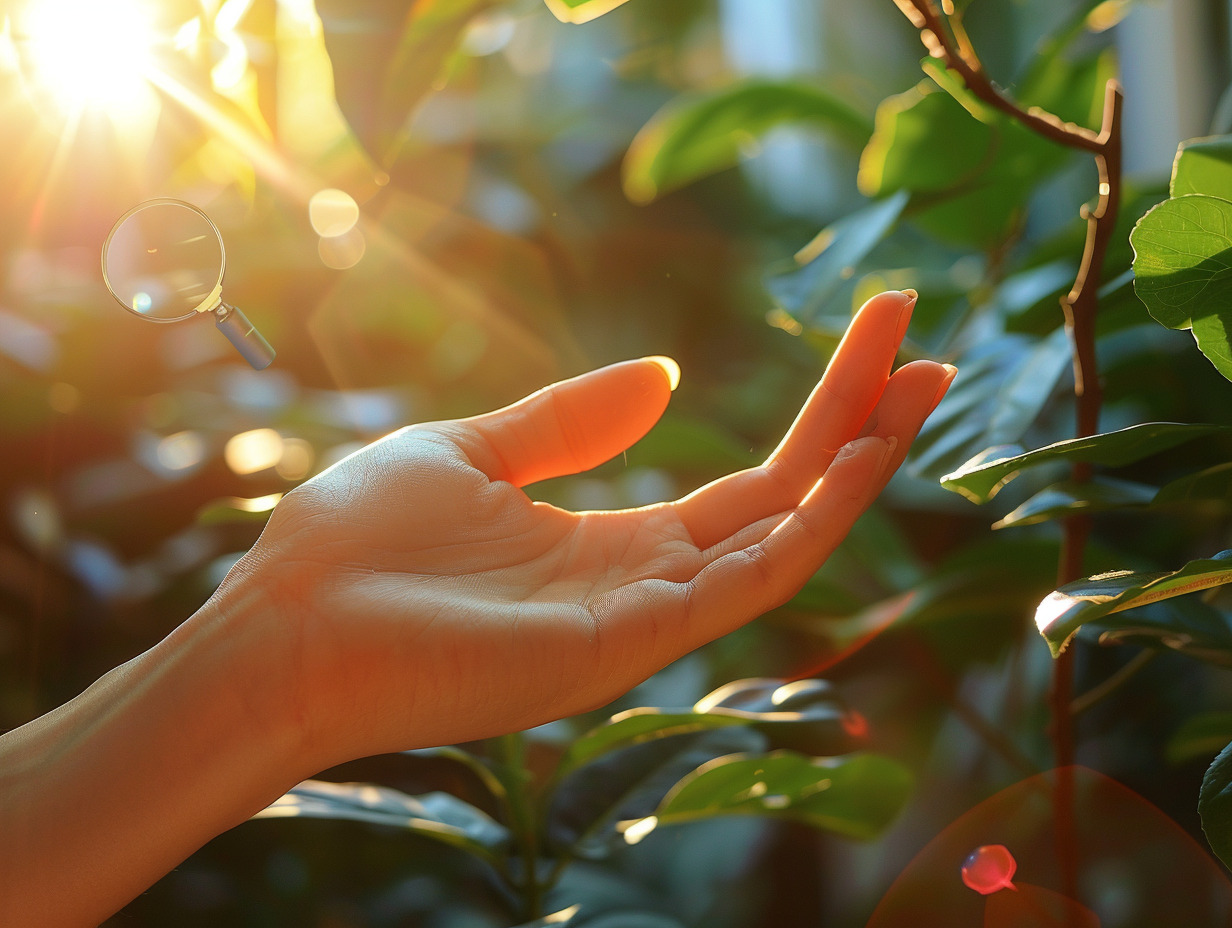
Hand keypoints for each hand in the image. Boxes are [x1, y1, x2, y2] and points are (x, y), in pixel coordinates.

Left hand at [217, 290, 953, 766]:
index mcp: (611, 542)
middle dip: (857, 425)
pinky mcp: (628, 643)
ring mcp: (645, 619)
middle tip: (924, 346)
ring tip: (918, 382)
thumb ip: (571, 422)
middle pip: (782, 500)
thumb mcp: (475, 451)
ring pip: (784, 538)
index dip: (814, 416)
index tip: (871, 336)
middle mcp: (646, 584)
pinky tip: (855, 456)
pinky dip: (809, 521)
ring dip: (856, 464)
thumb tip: (665, 375)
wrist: (288, 628)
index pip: (745, 479)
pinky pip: (745, 580)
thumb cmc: (359, 544)